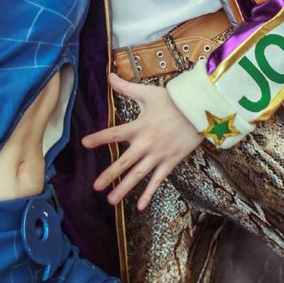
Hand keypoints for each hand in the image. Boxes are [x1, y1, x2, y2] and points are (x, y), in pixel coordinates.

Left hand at [81, 73, 201, 209]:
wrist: (199, 111)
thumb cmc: (172, 101)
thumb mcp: (147, 93)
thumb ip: (126, 87)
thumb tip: (109, 75)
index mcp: (139, 126)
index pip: (114, 133)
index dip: (99, 138)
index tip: (84, 144)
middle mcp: (147, 143)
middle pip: (124, 162)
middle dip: (109, 175)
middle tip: (95, 186)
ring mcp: (159, 155)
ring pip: (138, 175)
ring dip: (124, 188)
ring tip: (111, 200)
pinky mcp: (170, 162)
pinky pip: (158, 181)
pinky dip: (149, 193)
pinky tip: (141, 206)